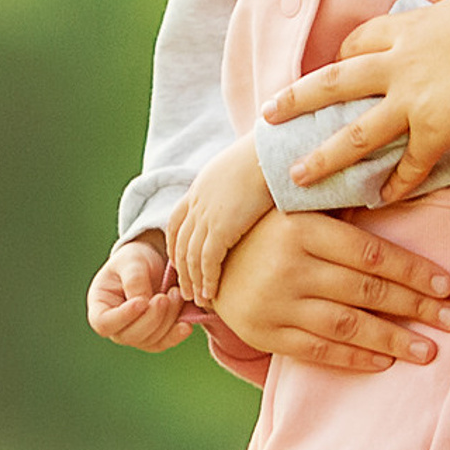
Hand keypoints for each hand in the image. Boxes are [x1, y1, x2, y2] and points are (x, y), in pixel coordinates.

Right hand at [86, 233, 189, 351]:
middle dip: (151, 317)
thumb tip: (144, 302)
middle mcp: (115, 326)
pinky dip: (176, 334)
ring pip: (150, 340)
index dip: (122, 317)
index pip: (104, 323)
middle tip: (165, 297)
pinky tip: (186, 324)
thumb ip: (134, 279)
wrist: (152, 264)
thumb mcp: (132, 261)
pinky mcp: (154, 338)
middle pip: (129, 335)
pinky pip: (164, 342)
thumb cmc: (135, 260)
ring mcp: (135, 335)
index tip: (141, 301)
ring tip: (176, 294)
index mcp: (100, 306)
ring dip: (167, 320)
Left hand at [167, 139, 273, 308]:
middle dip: (181, 269)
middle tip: (186, 290)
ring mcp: (207, 214)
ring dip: (192, 280)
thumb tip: (253, 197)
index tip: (179, 261)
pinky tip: (210, 294)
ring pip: (190, 256)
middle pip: (180, 242)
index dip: (175, 243)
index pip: (177, 220)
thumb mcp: (245, 169)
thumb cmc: (270, 157)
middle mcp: (198, 201)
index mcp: (201, 186)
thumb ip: (240, 187)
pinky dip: (207, 280)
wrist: (274, 150)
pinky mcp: (221, 227)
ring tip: (198, 299)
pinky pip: (207, 261)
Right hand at [207, 206, 449, 374]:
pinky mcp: (264, 333)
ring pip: (346, 326)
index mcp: (301, 228)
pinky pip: (317, 351)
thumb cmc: (268, 230)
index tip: (447, 286)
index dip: (412, 271)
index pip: (370, 254)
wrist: (207, 261)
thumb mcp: (299, 209)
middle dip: (416, 307)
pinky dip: (354, 358)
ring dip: (393, 340)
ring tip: (428, 350)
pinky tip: (384, 361)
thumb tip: (403, 198)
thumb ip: (344, 210)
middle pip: (365, 292)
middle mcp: (288, 266)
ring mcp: (275, 303)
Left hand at [265, 0, 449, 202]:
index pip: (360, 41)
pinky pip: (410, 165)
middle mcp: (402, 66)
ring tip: (295, 177)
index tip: (330, 67)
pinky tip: (379, 200)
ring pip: (356, 133)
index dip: (343, 54)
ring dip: (324, 156)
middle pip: (336, 83)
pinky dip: (395, 185)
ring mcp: (416, 102)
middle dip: (297, 101)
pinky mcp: (439, 133)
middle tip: (267, 117)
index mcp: (410, 28)